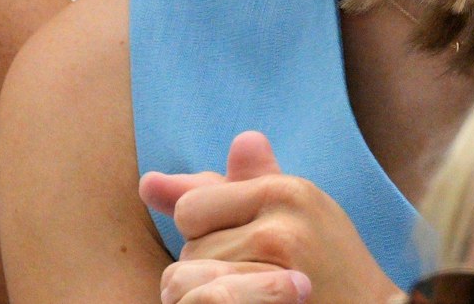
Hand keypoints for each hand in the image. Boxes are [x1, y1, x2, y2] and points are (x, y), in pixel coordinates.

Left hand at [142, 132, 399, 303]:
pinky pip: (212, 300)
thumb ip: (225, 191)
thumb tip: (146, 181)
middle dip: (210, 266)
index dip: (206, 235)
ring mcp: (281, 262)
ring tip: (253, 295)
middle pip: (190, 245)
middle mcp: (283, 218)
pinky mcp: (277, 296)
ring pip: (194, 279)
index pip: (191, 208)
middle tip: (256, 279)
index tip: (244, 250)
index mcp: (285, 189)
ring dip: (213, 293)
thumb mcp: (289, 215)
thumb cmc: (327, 267)